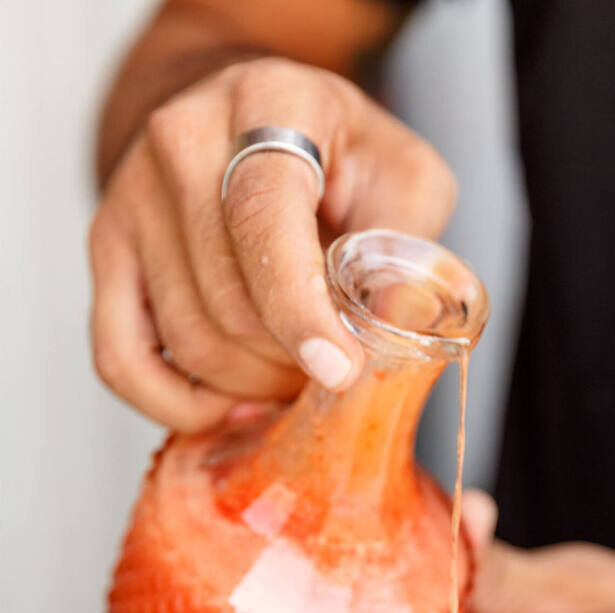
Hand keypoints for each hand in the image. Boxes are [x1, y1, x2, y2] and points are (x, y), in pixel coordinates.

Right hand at [89, 58, 456, 429]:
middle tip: (331, 367)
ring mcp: (132, 195)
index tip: (338, 370)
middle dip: (290, 361)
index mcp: (268, 104)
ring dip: (250, 385)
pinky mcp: (105, 248)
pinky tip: (229, 406)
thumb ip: (409, 250)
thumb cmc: (340, 159)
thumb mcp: (404, 180)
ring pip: (187, 339)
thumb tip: (397, 332)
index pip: (264, 217)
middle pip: (229, 300)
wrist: (254, 123)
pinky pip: (121, 359)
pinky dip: (176, 405)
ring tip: (292, 374)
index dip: (300, 309)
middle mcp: (183, 140)